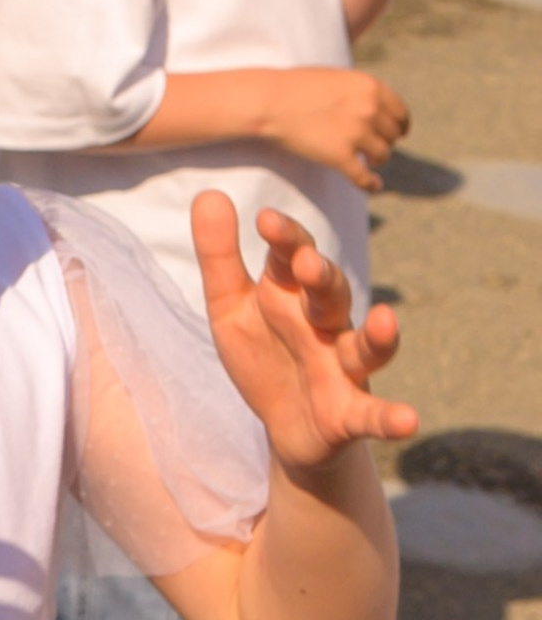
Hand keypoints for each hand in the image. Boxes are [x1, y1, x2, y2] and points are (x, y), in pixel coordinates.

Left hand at [191, 192, 415, 471]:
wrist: (285, 427)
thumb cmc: (263, 355)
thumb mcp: (229, 307)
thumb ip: (220, 255)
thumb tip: (209, 192)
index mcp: (292, 294)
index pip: (293, 256)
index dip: (284, 239)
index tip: (265, 221)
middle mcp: (325, 324)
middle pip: (331, 293)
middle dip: (322, 276)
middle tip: (306, 263)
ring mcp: (342, 368)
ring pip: (365, 347)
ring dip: (378, 335)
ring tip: (386, 318)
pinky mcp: (350, 414)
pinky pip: (374, 415)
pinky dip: (393, 417)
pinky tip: (410, 420)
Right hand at [260, 65, 408, 187]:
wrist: (269, 101)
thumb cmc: (297, 87)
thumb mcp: (337, 78)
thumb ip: (361, 91)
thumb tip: (380, 108)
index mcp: (370, 87)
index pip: (400, 112)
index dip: (402, 125)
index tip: (400, 133)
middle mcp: (369, 109)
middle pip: (392, 135)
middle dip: (386, 141)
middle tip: (375, 147)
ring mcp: (356, 133)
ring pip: (382, 155)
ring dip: (377, 160)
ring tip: (369, 162)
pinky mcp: (340, 156)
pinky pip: (364, 177)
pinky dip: (371, 184)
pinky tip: (374, 186)